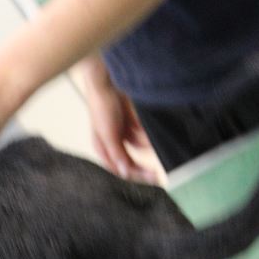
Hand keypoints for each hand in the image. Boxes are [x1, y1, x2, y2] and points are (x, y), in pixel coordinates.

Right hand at [83, 58, 161, 183]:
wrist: (107, 80)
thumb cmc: (101, 105)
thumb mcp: (108, 134)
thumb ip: (117, 153)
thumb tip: (123, 172)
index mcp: (103, 148)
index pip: (120, 169)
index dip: (135, 175)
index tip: (151, 178)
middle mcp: (113, 142)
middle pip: (130, 161)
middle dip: (142, 166)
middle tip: (157, 174)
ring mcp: (122, 132)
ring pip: (138, 146)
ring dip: (145, 143)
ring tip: (147, 136)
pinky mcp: (131, 121)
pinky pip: (142, 133)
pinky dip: (146, 133)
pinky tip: (147, 128)